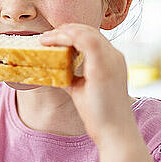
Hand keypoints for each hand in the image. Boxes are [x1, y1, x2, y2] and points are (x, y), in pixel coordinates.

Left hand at [40, 24, 135, 145]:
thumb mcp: (81, 88)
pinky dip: (67, 37)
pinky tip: (52, 42)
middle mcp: (114, 56)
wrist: (113, 132)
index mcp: (111, 60)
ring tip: (46, 38)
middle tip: (46, 36)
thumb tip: (54, 69)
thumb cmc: (99, 114)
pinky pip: (85, 40)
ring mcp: (111, 59)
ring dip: (63, 32)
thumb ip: (71, 75)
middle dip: (65, 30)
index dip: (71, 33)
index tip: (52, 38)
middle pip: (88, 30)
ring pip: (86, 32)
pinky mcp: (103, 66)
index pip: (91, 36)